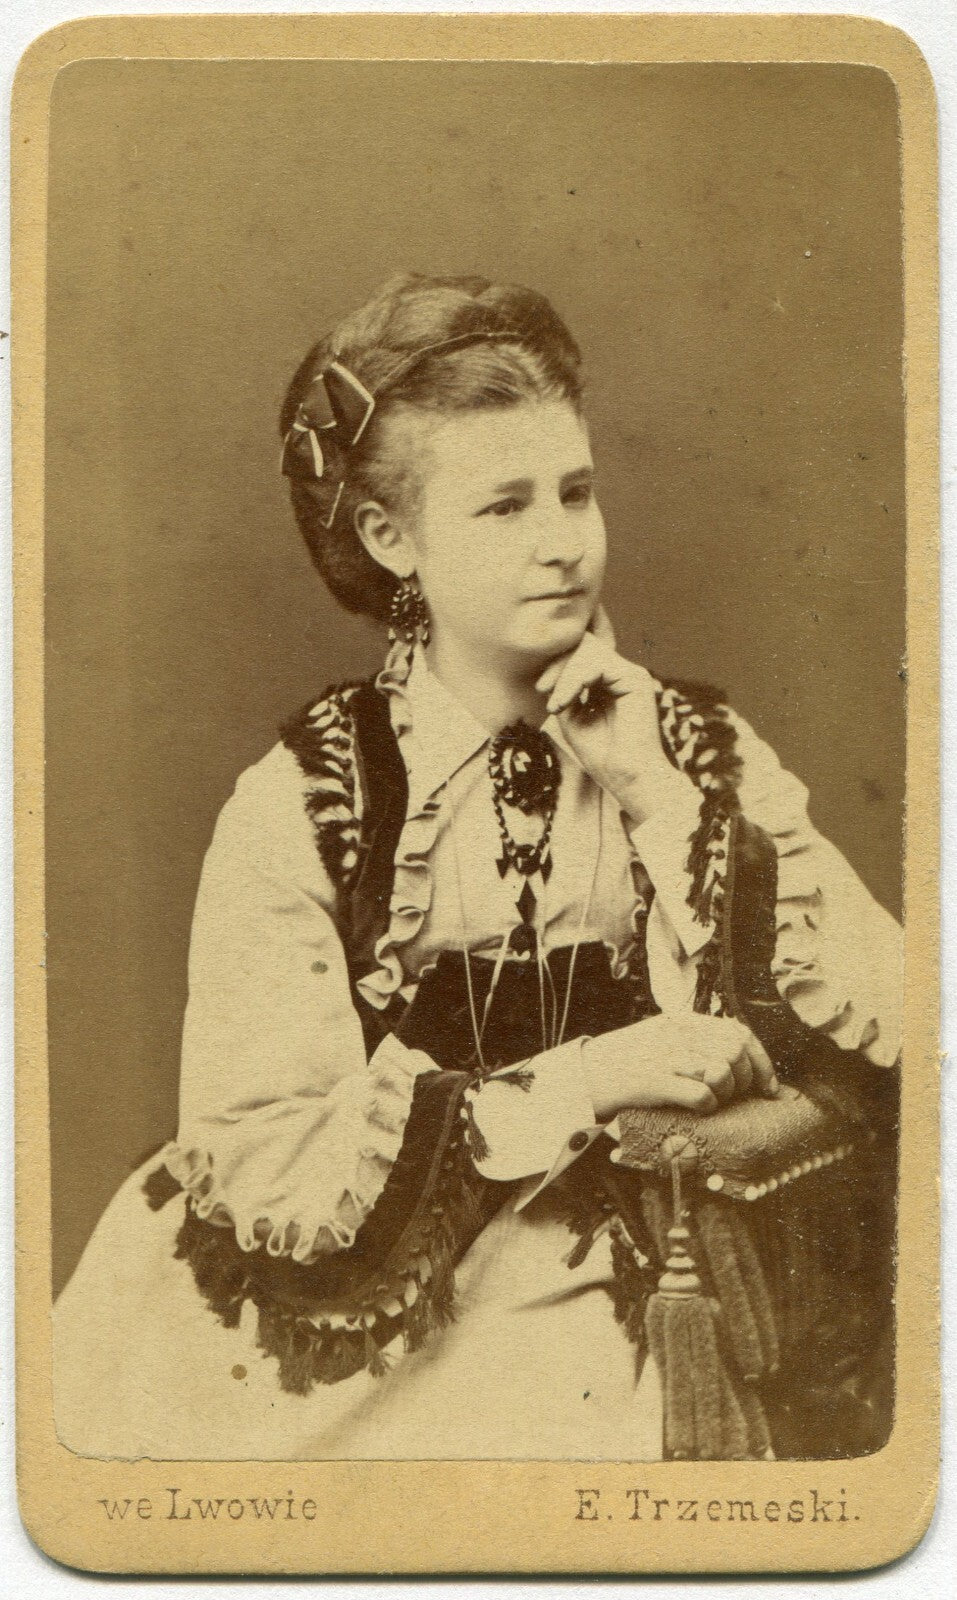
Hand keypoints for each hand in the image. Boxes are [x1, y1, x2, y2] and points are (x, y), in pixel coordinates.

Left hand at [535, 614, 690, 823]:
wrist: (627, 777)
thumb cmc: (602, 755)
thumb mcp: (572, 716)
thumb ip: (565, 689)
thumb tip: (555, 665)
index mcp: (610, 683)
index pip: (581, 655)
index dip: (558, 665)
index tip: (541, 689)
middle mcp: (623, 675)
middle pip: (585, 646)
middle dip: (559, 664)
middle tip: (542, 689)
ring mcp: (631, 674)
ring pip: (589, 651)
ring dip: (565, 675)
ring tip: (556, 704)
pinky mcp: (635, 679)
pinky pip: (597, 664)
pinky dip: (575, 680)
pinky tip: (565, 701)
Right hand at [582, 1014, 779, 1120]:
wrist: (583, 1075)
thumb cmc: (625, 1063)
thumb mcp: (660, 1038)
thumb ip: (693, 1040)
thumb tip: (737, 1059)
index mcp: (680, 1021)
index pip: (738, 1032)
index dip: (761, 1061)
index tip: (768, 1086)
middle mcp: (675, 1034)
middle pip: (734, 1051)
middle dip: (745, 1080)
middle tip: (736, 1098)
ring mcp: (663, 1056)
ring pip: (721, 1071)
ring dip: (725, 1094)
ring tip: (712, 1102)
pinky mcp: (653, 1081)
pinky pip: (700, 1095)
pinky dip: (707, 1107)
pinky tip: (696, 1110)